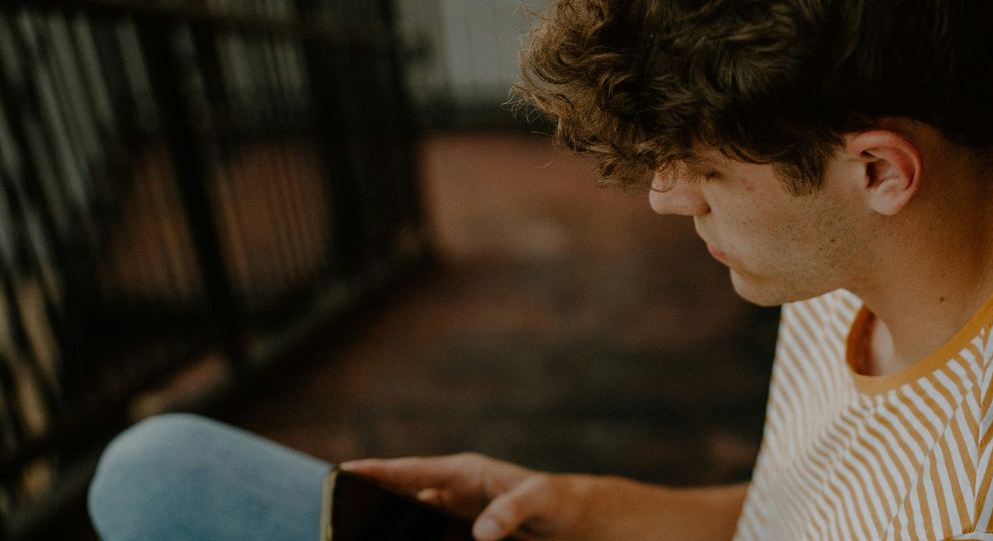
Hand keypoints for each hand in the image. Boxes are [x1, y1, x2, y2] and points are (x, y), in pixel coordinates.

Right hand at [339, 453, 594, 540]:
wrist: (573, 522)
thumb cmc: (557, 501)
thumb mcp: (539, 500)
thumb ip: (511, 510)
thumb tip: (481, 532)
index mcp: (465, 473)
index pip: (414, 471)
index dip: (380, 471)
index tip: (346, 470)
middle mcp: (452, 493)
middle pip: (402, 501)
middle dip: (373, 508)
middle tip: (341, 519)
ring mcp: (453, 518)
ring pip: (411, 526)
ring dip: (392, 532)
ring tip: (363, 538)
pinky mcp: (459, 537)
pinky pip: (428, 540)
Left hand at [340, 453, 746, 540]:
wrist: (631, 526)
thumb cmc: (565, 537)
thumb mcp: (513, 538)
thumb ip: (470, 534)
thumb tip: (436, 535)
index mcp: (485, 499)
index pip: (429, 487)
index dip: (388, 479)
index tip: (345, 476)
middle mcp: (502, 487)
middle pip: (441, 476)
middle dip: (398, 476)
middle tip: (353, 477)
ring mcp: (529, 489)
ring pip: (476, 479)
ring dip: (436, 482)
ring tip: (392, 484)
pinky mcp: (563, 500)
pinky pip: (530, 501)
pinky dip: (506, 513)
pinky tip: (484, 530)